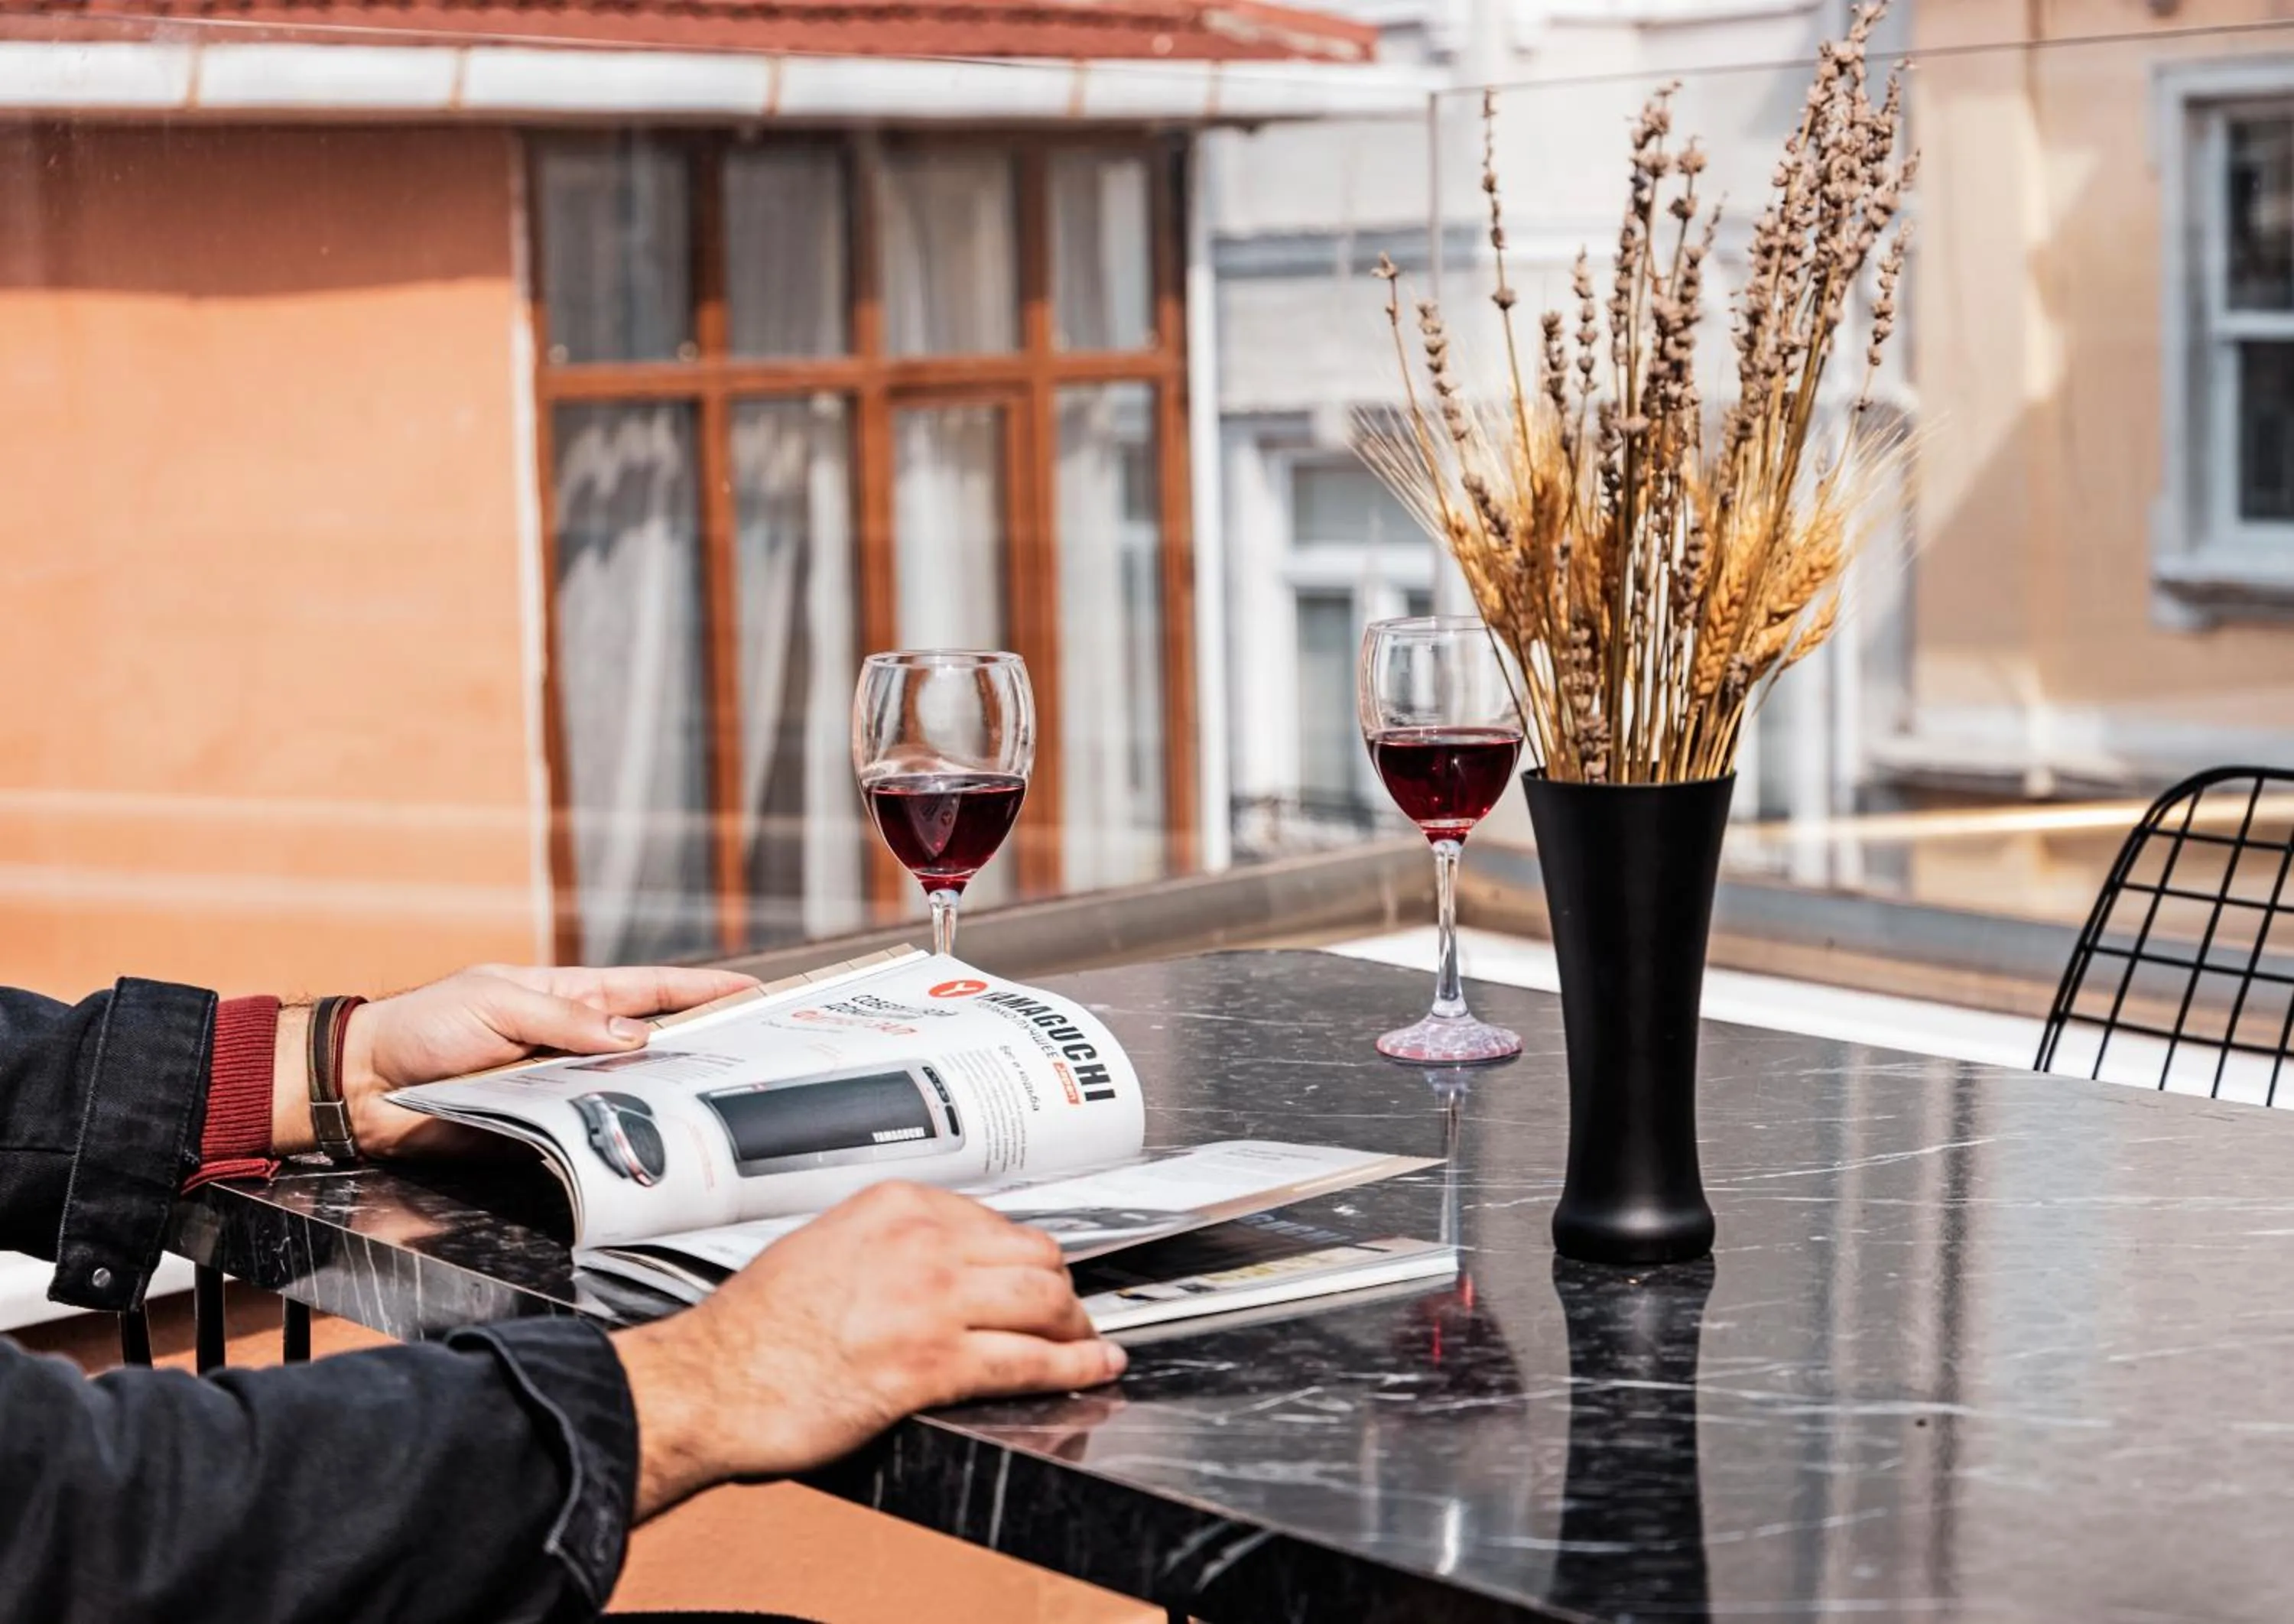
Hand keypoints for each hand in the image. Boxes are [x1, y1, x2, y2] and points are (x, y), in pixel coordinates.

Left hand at [335, 964, 757, 1158]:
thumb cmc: (425, 1027)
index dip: (699, 988)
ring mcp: (559, 1089)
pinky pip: (589, 1135)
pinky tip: (650, 1143)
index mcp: (567, 998)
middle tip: (754, 1051)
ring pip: (627, 1093)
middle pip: (651, 1045)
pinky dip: (618, 1138)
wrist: (365, 1086)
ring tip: (717, 1100)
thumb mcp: (496, 1003)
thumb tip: (635, 1037)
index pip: (646, 990)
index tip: (751, 988)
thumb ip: (564, 1020)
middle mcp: (573, 1044)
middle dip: (702, 1045)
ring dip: (665, 1097)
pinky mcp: (540, 1131)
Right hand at [612, 1182, 1126, 1516]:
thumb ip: (889, 1247)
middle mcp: (923, 1243)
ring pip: (1045, 1302)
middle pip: (1035, 1255)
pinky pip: (1030, 1361)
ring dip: (1076, 1326)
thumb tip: (938, 1264)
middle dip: (1061, 1289)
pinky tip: (1096, 1367)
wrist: (712, 1381)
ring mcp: (932, 1302)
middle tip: (1069, 1313)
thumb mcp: (825, 1247)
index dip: (1027, 1256)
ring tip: (1085, 1342)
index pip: (996, 1222)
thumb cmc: (755, 1328)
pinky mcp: (934, 1364)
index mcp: (896, 1208)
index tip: (1039, 1273)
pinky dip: (1076, 1366)